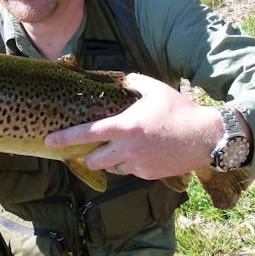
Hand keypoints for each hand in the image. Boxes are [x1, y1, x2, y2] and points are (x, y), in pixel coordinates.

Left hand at [45, 73, 221, 178]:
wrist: (206, 136)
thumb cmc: (178, 109)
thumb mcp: (153, 88)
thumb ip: (131, 82)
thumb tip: (118, 80)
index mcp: (125, 126)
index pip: (86, 134)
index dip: (64, 138)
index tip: (49, 141)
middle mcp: (127, 148)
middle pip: (93, 159)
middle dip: (87, 156)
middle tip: (88, 149)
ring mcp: (138, 164)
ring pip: (111, 168)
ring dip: (109, 160)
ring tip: (120, 148)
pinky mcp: (148, 175)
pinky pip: (130, 172)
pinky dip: (129, 165)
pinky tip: (141, 153)